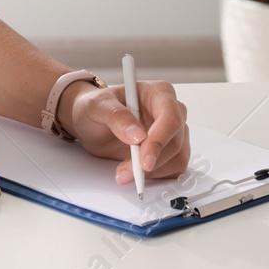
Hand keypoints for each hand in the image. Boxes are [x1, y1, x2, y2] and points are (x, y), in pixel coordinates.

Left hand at [62, 78, 189, 183]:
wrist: (92, 122)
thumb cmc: (97, 107)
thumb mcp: (97, 105)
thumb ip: (116, 116)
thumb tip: (136, 134)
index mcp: (159, 93)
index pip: (170, 118)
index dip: (159, 140)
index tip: (144, 160)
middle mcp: (171, 111)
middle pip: (175, 141)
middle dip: (151, 161)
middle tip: (127, 171)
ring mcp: (173, 132)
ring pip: (177, 157)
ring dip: (152, 172)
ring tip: (124, 171)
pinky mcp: (171, 150)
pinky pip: (174, 168)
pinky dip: (156, 175)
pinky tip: (135, 172)